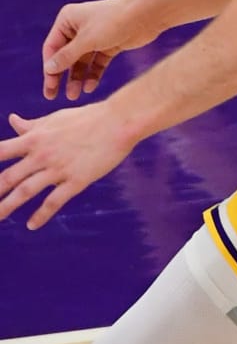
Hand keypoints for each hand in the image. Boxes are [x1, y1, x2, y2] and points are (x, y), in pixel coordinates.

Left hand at [0, 102, 133, 227]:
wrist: (118, 121)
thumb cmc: (86, 118)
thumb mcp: (54, 119)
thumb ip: (31, 126)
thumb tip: (12, 120)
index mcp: (35, 137)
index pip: (1, 151)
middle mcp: (42, 154)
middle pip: (8, 177)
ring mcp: (58, 168)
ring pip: (26, 191)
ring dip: (8, 207)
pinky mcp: (76, 180)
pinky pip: (53, 202)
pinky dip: (40, 215)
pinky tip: (31, 225)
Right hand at [42, 0, 151, 101]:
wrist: (147, 15)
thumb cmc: (114, 21)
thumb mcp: (87, 40)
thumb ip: (67, 56)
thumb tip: (49, 69)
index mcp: (68, 19)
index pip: (52, 47)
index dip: (50, 67)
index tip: (50, 86)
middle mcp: (79, 26)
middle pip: (65, 56)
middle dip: (60, 76)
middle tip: (52, 96)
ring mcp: (94, 36)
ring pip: (81, 61)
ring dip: (76, 78)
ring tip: (74, 95)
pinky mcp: (109, 44)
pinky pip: (96, 63)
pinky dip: (92, 74)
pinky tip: (90, 87)